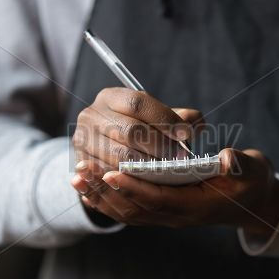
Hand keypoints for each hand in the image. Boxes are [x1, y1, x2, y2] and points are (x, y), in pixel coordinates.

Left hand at [71, 148, 278, 234]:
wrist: (249, 201)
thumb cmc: (250, 182)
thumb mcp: (253, 171)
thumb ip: (240, 165)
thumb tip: (227, 158)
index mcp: (197, 205)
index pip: (160, 199)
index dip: (135, 186)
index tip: (110, 171)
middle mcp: (178, 215)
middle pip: (136, 206)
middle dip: (107, 189)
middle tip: (81, 170)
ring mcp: (168, 216)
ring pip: (128, 211)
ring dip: (101, 195)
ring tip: (77, 177)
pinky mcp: (161, 211)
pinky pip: (129, 210)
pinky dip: (107, 201)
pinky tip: (88, 190)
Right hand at [72, 87, 202, 169]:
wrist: (104, 151)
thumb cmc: (137, 132)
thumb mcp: (155, 119)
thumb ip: (178, 118)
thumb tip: (197, 123)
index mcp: (111, 97)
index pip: (138, 103)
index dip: (164, 118)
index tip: (185, 134)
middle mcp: (91, 114)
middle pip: (131, 131)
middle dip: (160, 146)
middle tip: (180, 157)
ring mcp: (83, 139)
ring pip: (121, 156)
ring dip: (149, 165)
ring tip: (168, 170)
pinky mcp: (82, 162)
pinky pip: (110, 174)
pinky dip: (132, 179)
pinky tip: (150, 181)